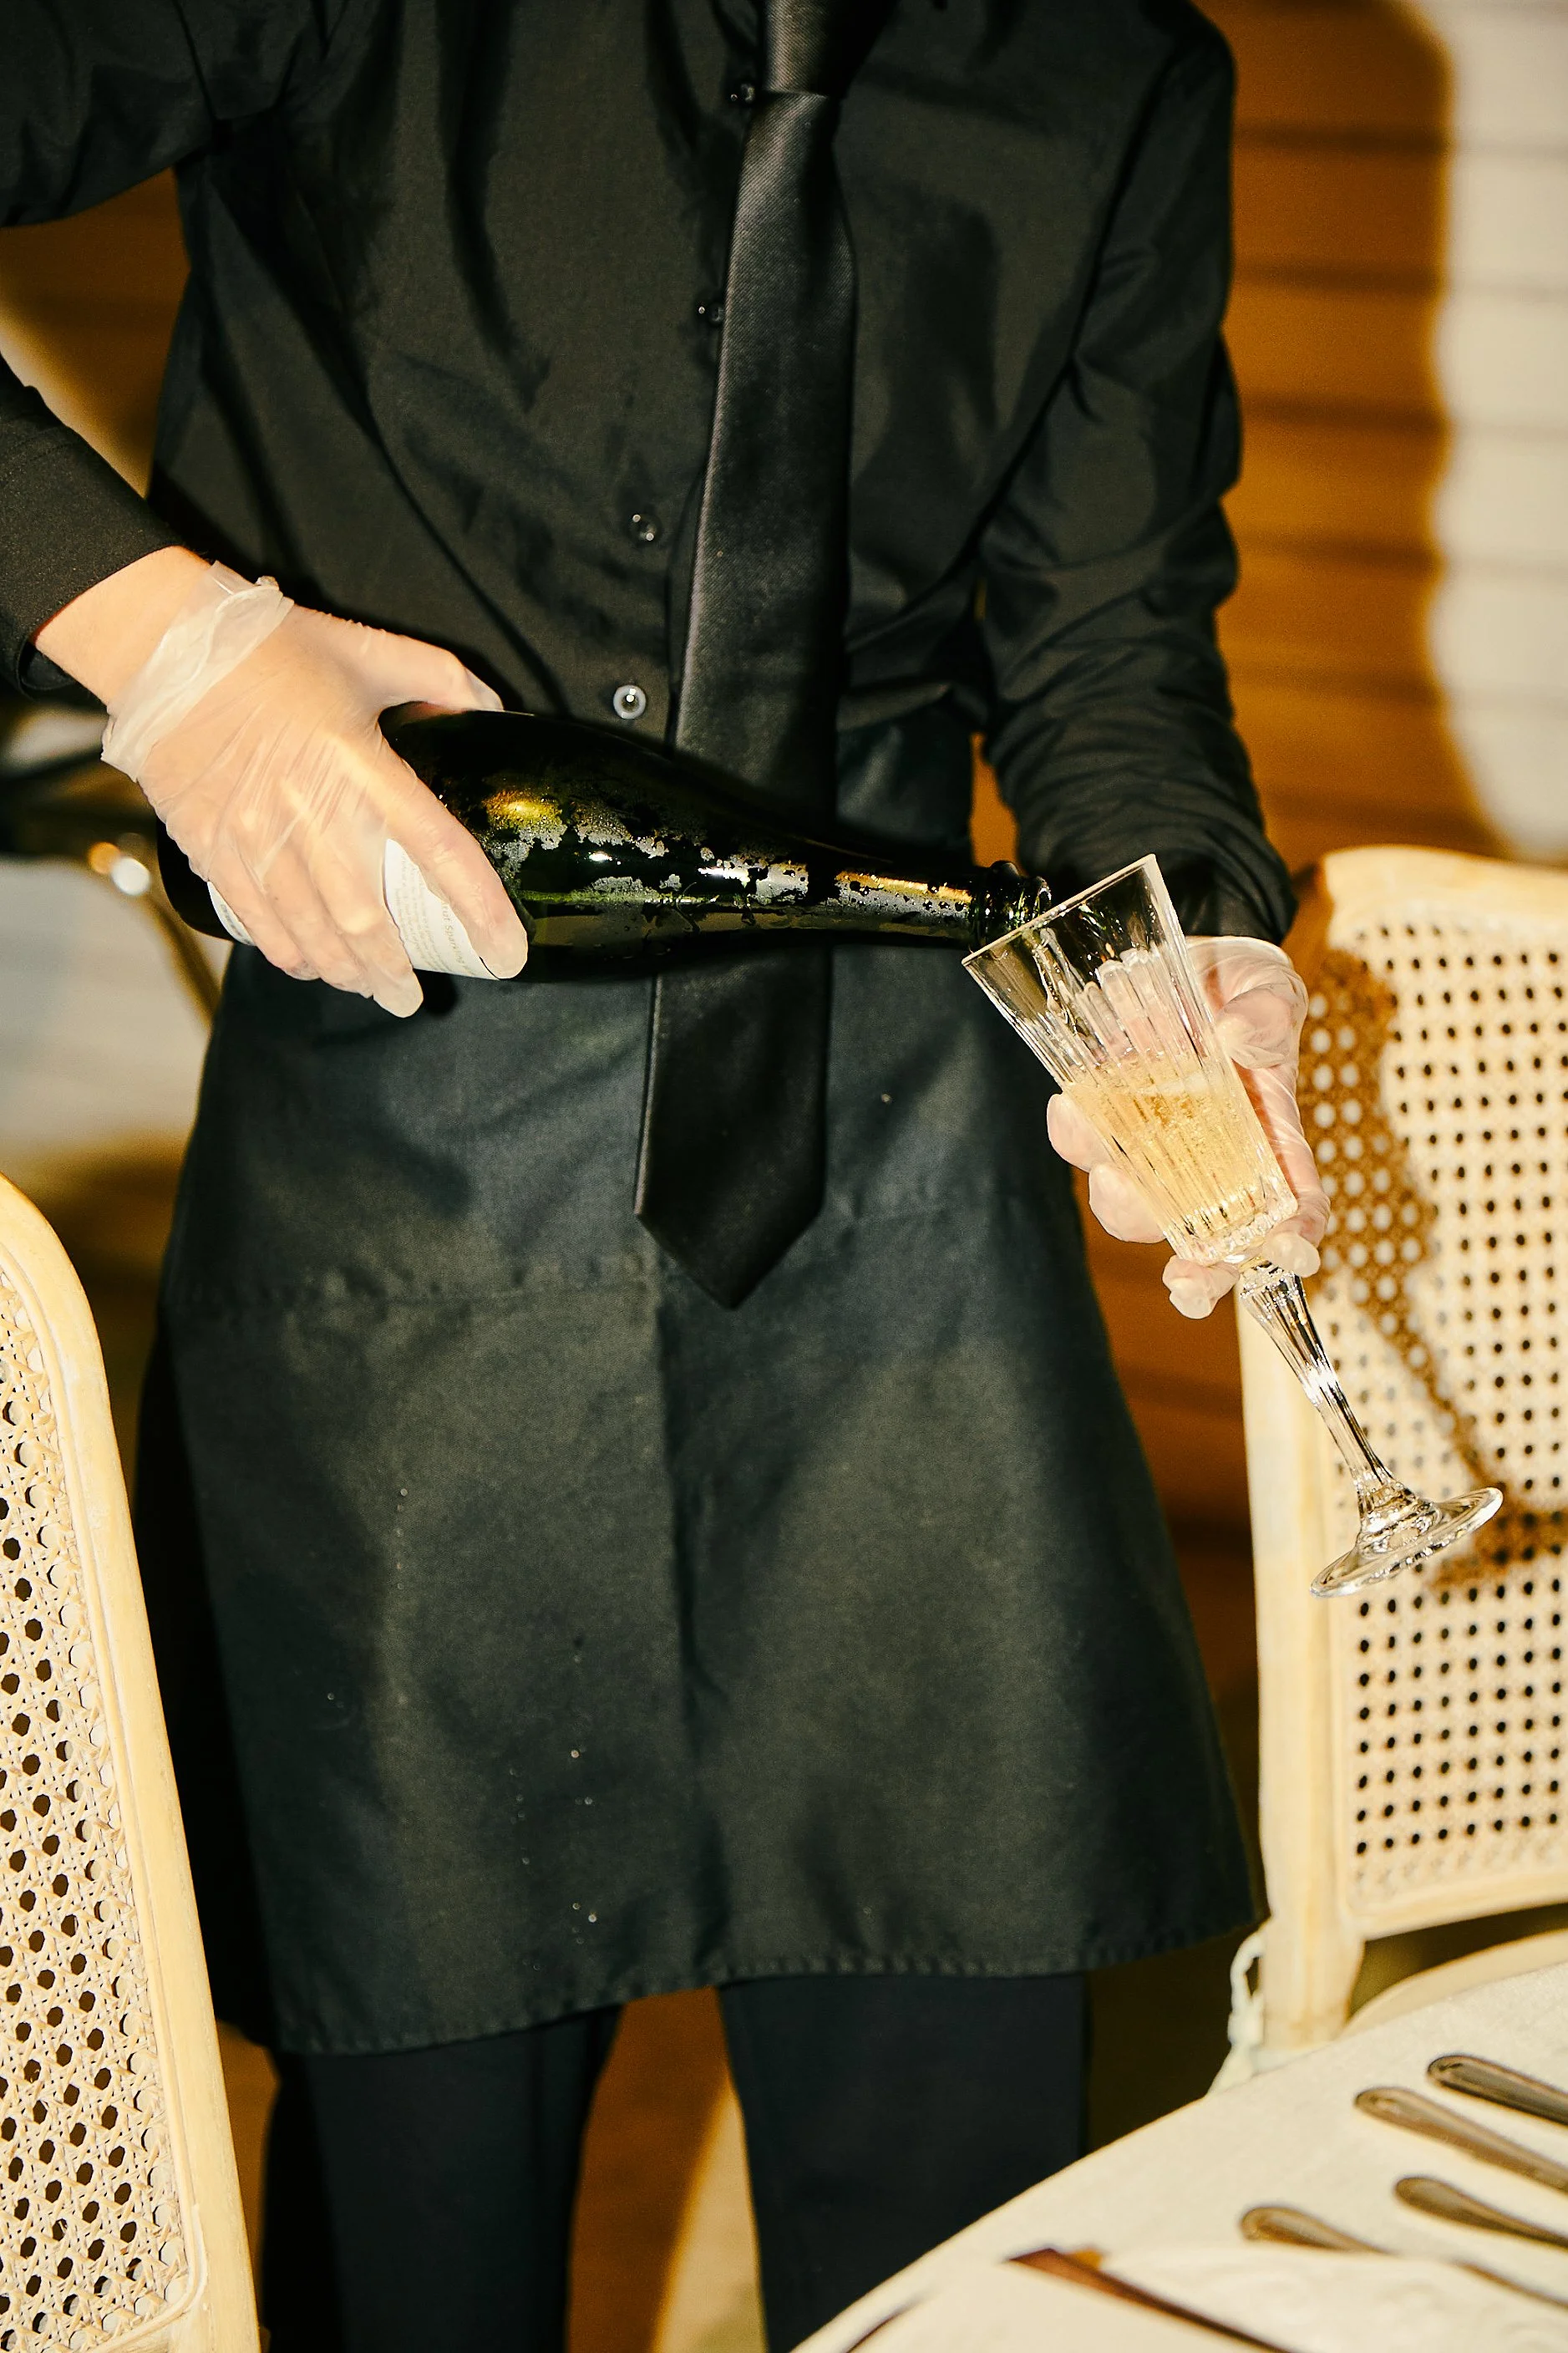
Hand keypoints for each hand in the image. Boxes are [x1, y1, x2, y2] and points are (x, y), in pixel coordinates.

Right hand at [37, 551, 526, 1015]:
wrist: (163, 648)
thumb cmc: (269, 649)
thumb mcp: (366, 649)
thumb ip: (439, 677)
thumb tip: (492, 705)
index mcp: (361, 766)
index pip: (440, 853)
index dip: (480, 910)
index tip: (504, 952)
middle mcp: (311, 813)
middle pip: (367, 919)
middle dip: (395, 971)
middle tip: (413, 997)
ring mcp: (257, 837)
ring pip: (312, 932)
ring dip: (346, 972)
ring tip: (370, 989)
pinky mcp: (213, 847)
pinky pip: (256, 920)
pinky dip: (288, 951)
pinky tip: (309, 965)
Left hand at [1047, 936, 1327, 1317]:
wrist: (1182, 961)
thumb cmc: (1243, 984)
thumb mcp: (1269, 987)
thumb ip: (1266, 1016)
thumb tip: (1235, 1042)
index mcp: (1270, 1135)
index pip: (1294, 1203)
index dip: (1295, 1241)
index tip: (1287, 1260)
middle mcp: (1215, 1156)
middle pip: (1212, 1236)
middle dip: (1201, 1274)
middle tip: (1182, 1280)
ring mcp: (1158, 1144)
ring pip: (1139, 1204)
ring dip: (1123, 1201)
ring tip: (1111, 1170)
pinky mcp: (1109, 1120)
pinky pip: (1087, 1145)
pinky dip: (1076, 1135)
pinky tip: (1070, 1104)